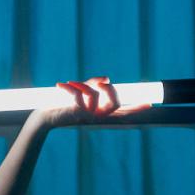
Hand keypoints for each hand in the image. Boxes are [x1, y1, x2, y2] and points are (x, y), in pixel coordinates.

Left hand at [32, 76, 147, 128]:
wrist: (43, 117)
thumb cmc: (62, 104)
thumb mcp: (81, 93)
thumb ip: (93, 85)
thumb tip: (106, 78)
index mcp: (100, 113)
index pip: (123, 113)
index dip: (136, 109)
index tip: (150, 103)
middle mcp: (97, 117)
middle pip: (115, 104)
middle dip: (110, 89)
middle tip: (101, 82)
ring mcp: (86, 116)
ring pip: (94, 95)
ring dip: (82, 84)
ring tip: (70, 83)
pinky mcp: (74, 113)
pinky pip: (78, 95)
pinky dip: (70, 87)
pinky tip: (60, 85)